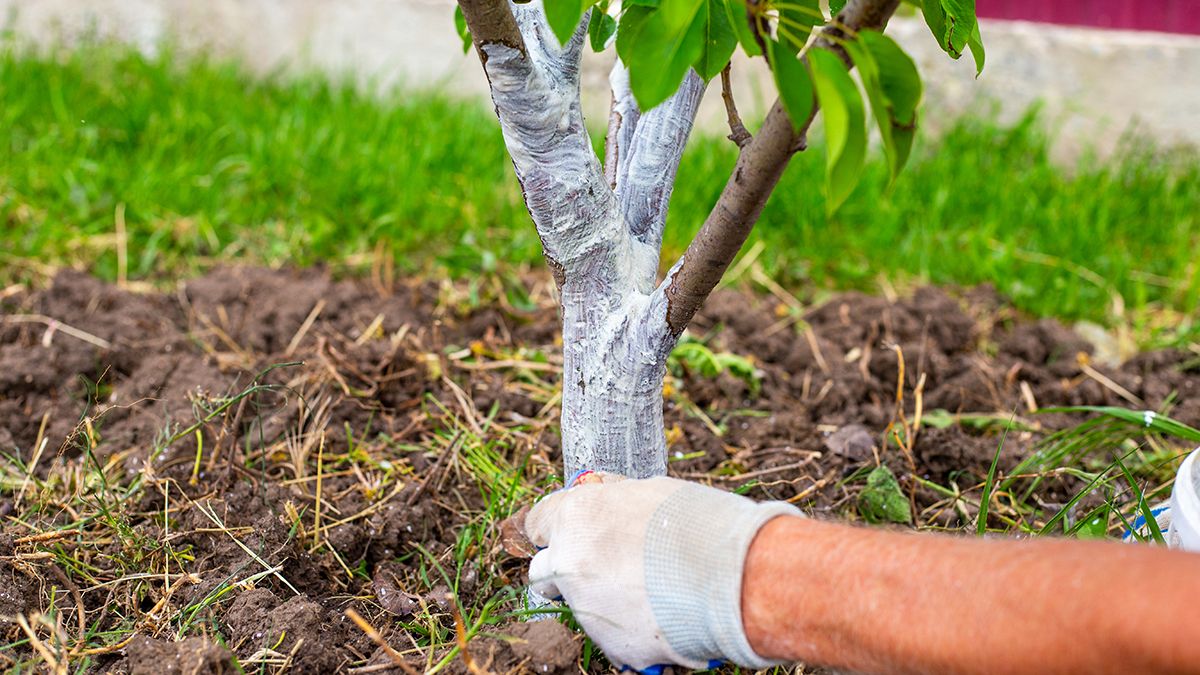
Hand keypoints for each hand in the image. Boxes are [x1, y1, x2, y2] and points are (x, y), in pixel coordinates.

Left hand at [524, 472, 799, 671]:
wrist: (733, 573)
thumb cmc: (698, 522)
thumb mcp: (649, 492)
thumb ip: (614, 497)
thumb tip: (601, 490)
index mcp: (576, 516)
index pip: (538, 522)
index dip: (553, 529)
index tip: (565, 533)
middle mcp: (569, 561)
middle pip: (543, 572)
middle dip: (564, 572)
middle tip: (600, 570)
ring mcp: (586, 608)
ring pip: (580, 608)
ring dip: (602, 602)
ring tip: (649, 594)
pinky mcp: (612, 645)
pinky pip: (614, 638)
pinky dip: (633, 631)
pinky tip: (665, 617)